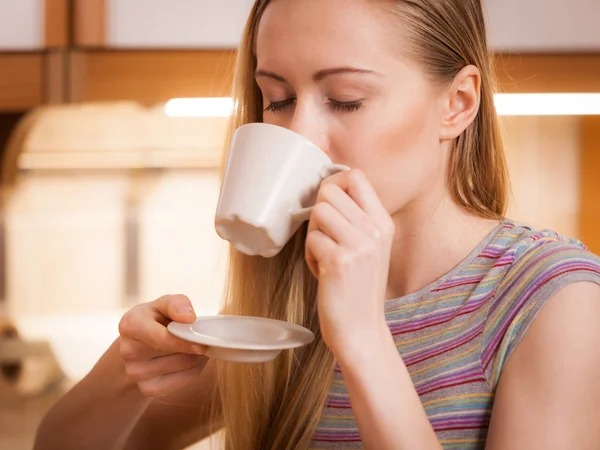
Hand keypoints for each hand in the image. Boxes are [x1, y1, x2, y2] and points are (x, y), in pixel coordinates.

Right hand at [118, 295, 207, 396]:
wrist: (140, 344)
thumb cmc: (156, 319)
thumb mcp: (164, 304)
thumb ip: (177, 304)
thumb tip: (189, 317)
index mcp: (130, 325)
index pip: (161, 338)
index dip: (185, 341)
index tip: (203, 341)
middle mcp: (128, 351)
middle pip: (177, 353)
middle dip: (196, 345)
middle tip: (203, 338)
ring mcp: (135, 373)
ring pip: (184, 366)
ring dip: (198, 356)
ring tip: (195, 346)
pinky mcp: (147, 389)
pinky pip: (183, 381)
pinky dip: (194, 370)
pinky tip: (190, 360)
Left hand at [305, 169, 394, 355]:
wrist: (362, 330)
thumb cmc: (358, 288)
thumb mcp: (370, 247)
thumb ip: (356, 218)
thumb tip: (326, 190)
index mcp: (383, 222)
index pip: (356, 176)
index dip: (334, 183)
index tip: (329, 205)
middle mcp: (375, 229)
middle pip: (329, 191)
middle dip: (319, 213)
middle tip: (326, 238)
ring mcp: (359, 245)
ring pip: (318, 212)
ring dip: (313, 235)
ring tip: (325, 256)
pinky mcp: (339, 261)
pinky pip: (311, 240)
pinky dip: (310, 257)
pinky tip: (323, 273)